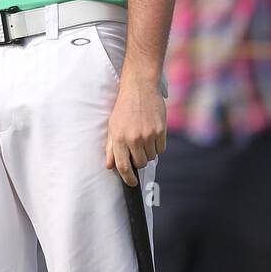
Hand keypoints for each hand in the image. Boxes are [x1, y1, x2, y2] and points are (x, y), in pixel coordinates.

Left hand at [105, 70, 166, 185]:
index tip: (131, 183)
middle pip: (140, 164)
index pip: (123, 166)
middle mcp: (133, 139)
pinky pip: (161, 149)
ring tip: (144, 138)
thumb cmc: (124, 108)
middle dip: (139, 161)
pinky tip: (152, 135)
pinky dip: (157, 146)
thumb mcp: (113, 126)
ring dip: (148, 153)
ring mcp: (148, 135)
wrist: (140, 88)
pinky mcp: (161, 131)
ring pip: (151, 157)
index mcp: (119, 138)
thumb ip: (111, 148)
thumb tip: (110, 166)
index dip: (127, 178)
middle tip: (137, 150)